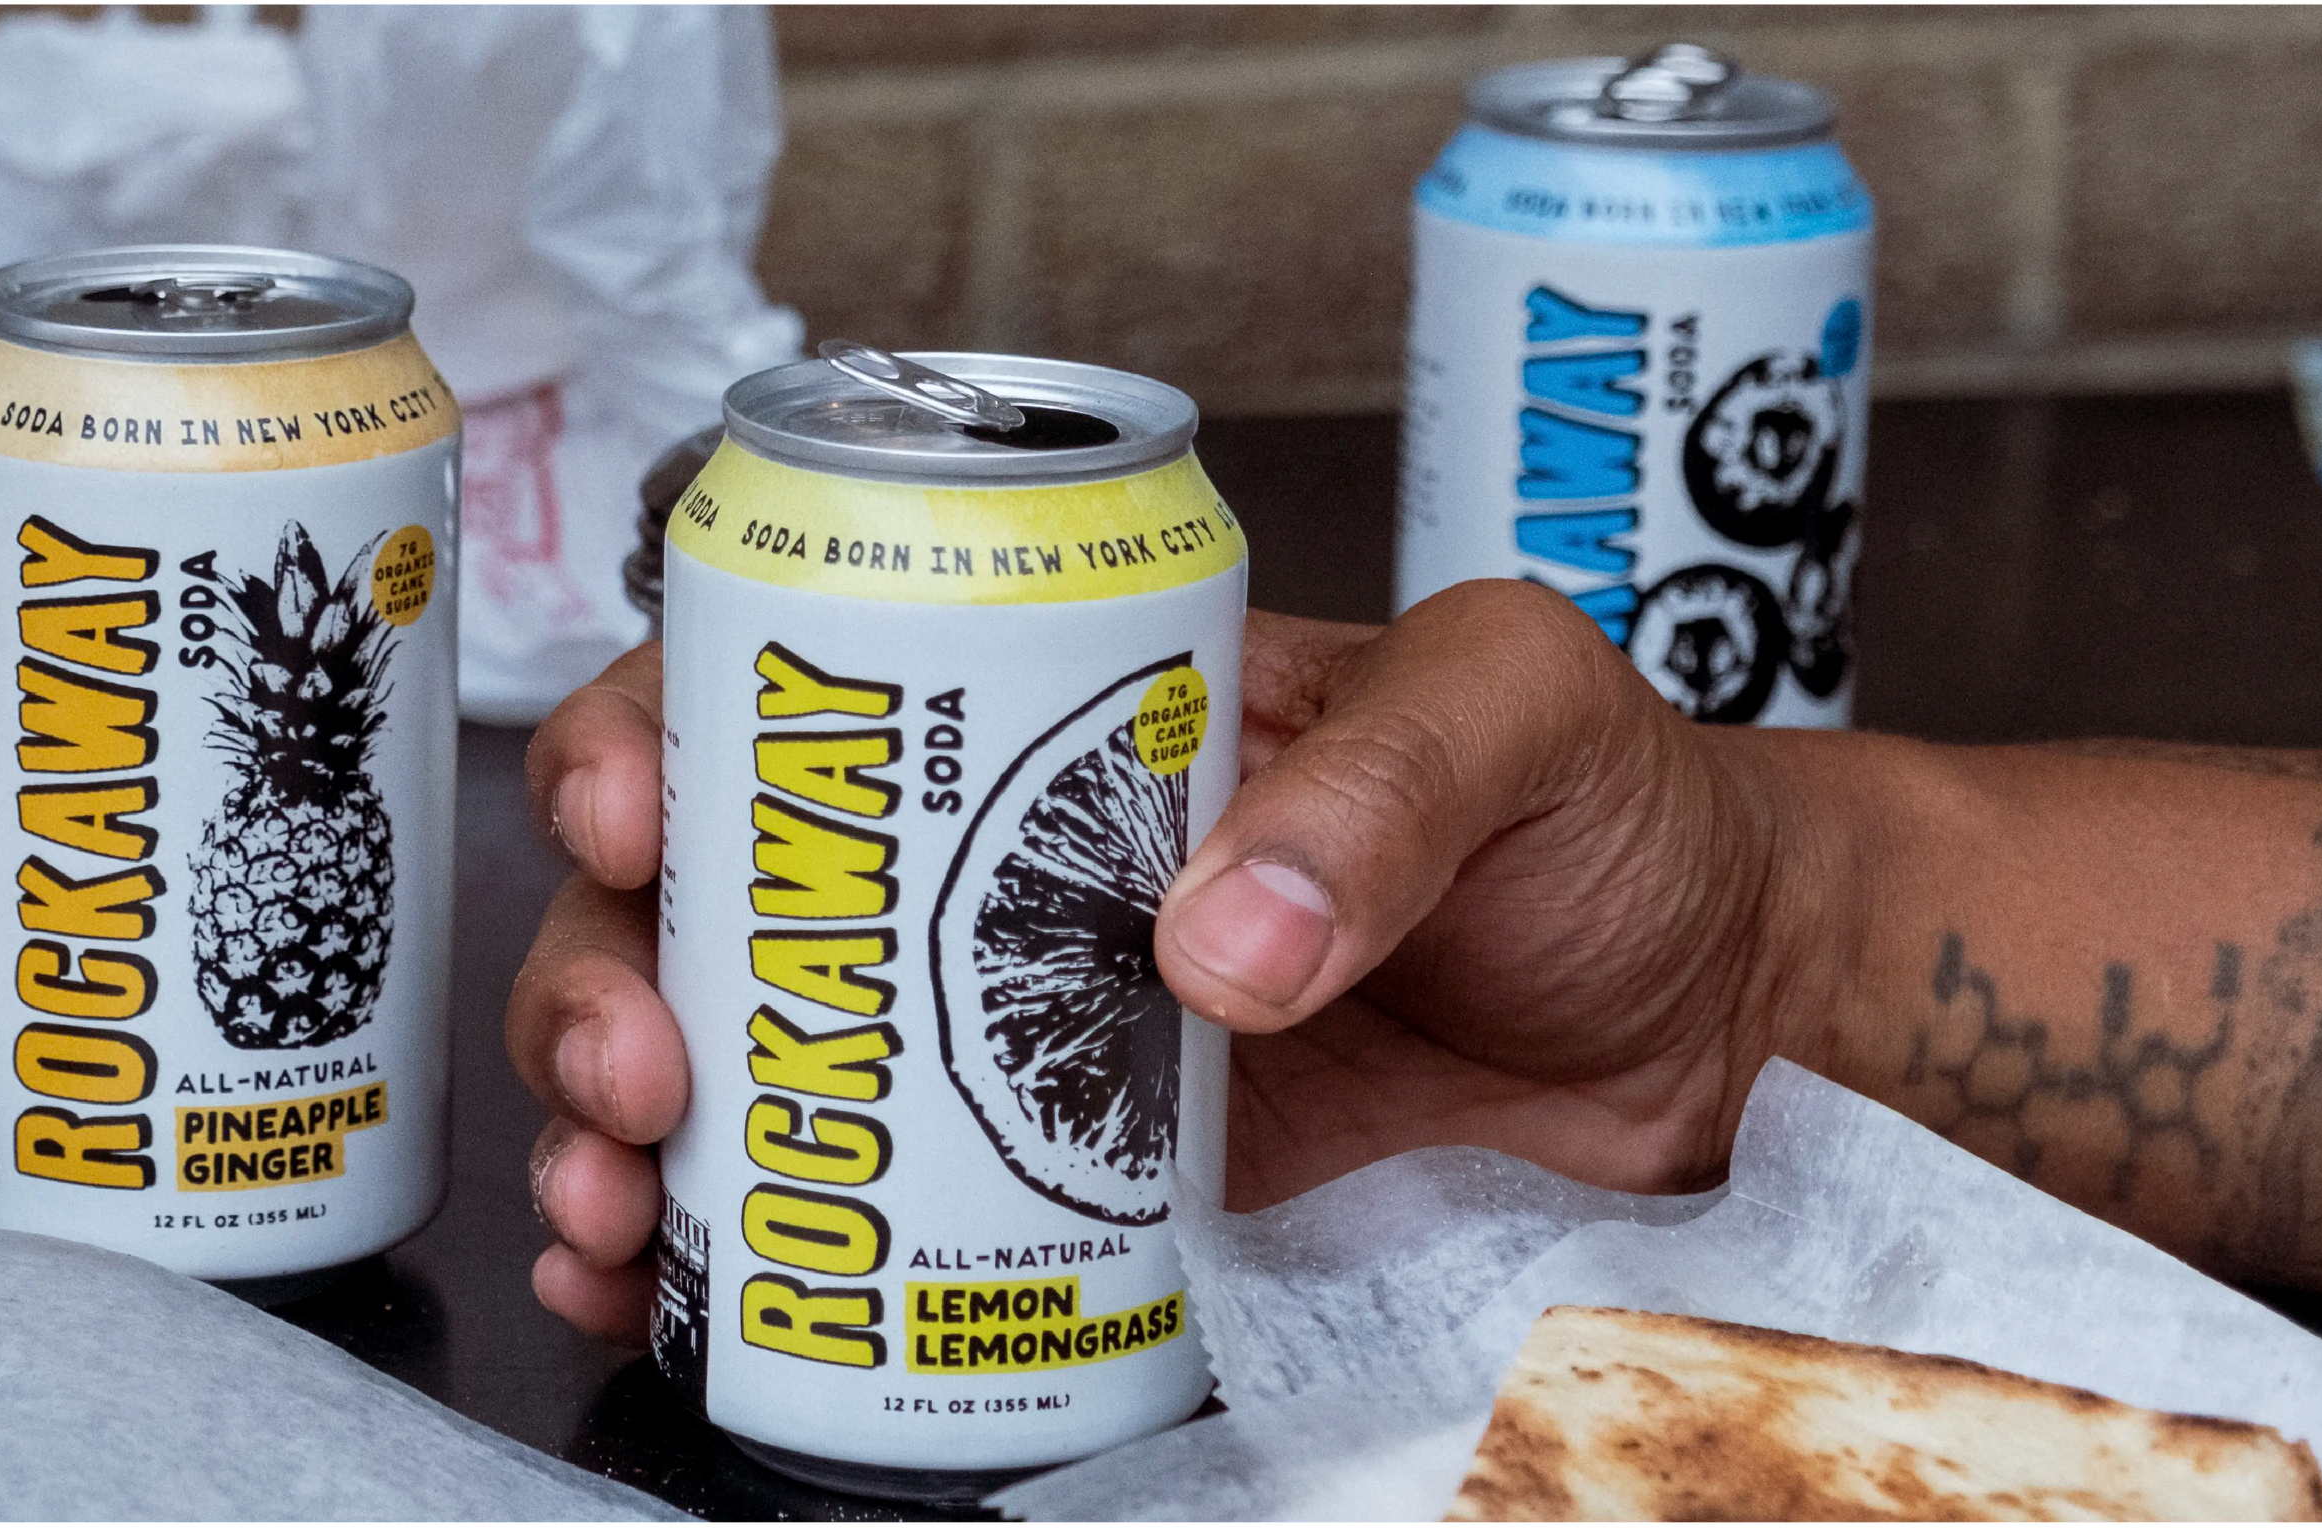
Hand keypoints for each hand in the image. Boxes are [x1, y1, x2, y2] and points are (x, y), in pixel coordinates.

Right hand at [507, 581, 1839, 1342]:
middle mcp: (988, 893)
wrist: (1720, 1044)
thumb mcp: (1524, 709)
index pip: (791, 691)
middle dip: (602, 980)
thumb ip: (1392, 779)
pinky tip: (672, 1313)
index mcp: (1053, 724)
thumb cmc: (1616, 826)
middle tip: (644, 1073)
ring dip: (624, 1149)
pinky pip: (857, 1253)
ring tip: (623, 1223)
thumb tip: (1217, 943)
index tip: (640, 811)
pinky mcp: (1066, 1231)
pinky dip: (731, 1288)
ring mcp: (1012, 1072)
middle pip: (706, 910)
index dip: (660, 737)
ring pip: (739, 1086)